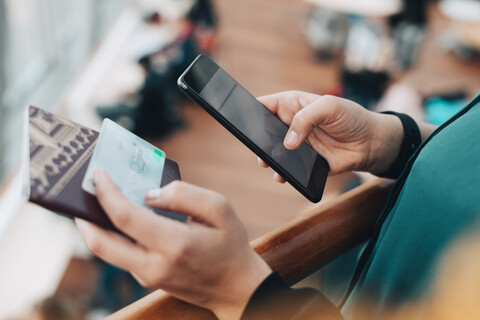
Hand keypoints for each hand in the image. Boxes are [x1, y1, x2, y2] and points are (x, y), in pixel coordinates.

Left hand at [76, 170, 271, 319]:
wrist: (236, 288)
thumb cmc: (230, 245)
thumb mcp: (219, 209)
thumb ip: (184, 195)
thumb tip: (150, 194)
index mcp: (174, 244)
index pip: (125, 217)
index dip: (107, 193)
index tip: (98, 174)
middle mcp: (154, 265)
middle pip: (100, 243)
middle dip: (84, 215)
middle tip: (81, 192)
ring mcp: (148, 276)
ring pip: (106, 252)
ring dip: (95, 226)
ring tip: (95, 201)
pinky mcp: (147, 279)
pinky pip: (121, 256)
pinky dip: (113, 236)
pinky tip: (120, 218)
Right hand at [256, 91, 403, 181]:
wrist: (372, 144)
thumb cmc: (351, 118)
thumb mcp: (329, 107)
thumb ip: (305, 118)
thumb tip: (288, 142)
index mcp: (293, 105)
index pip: (265, 105)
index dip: (251, 110)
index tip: (242, 119)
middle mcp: (291, 125)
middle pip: (264, 131)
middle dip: (257, 140)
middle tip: (256, 147)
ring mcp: (297, 144)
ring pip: (273, 152)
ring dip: (268, 158)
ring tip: (268, 163)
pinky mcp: (304, 163)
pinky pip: (288, 169)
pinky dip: (283, 173)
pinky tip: (283, 176)